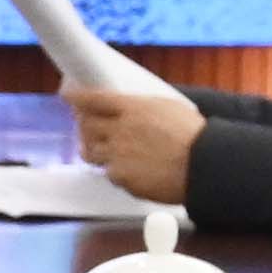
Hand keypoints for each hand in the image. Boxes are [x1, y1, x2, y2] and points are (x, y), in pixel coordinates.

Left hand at [68, 90, 205, 201]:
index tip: (67, 95)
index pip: (94, 99)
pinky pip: (109, 173)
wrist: (203, 165)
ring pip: (91, 152)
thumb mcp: (168, 107)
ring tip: (98, 150)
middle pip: (86, 126)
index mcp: (132, 108)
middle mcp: (119, 130)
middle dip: (83, 125)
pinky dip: (116, 171)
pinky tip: (128, 169)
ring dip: (92, 149)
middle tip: (85, 126)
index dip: (76, 97)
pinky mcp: (121, 177)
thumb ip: (143, 107)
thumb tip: (131, 107)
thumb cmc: (194, 135)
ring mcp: (117, 155)